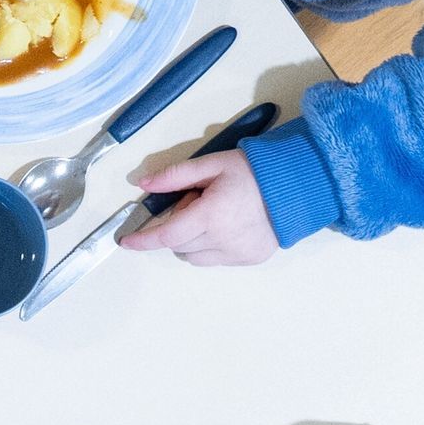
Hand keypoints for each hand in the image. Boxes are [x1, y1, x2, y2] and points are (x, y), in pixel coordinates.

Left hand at [118, 152, 280, 265]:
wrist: (297, 185)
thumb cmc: (253, 171)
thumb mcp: (212, 164)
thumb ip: (175, 176)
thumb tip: (143, 184)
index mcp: (211, 215)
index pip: (166, 235)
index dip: (143, 240)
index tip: (127, 241)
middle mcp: (222, 240)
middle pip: (178, 245)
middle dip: (177, 226)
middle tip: (197, 201)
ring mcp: (237, 254)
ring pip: (195, 256)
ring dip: (192, 240)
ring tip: (214, 214)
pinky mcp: (250, 259)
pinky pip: (216, 260)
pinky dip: (211, 247)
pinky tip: (227, 226)